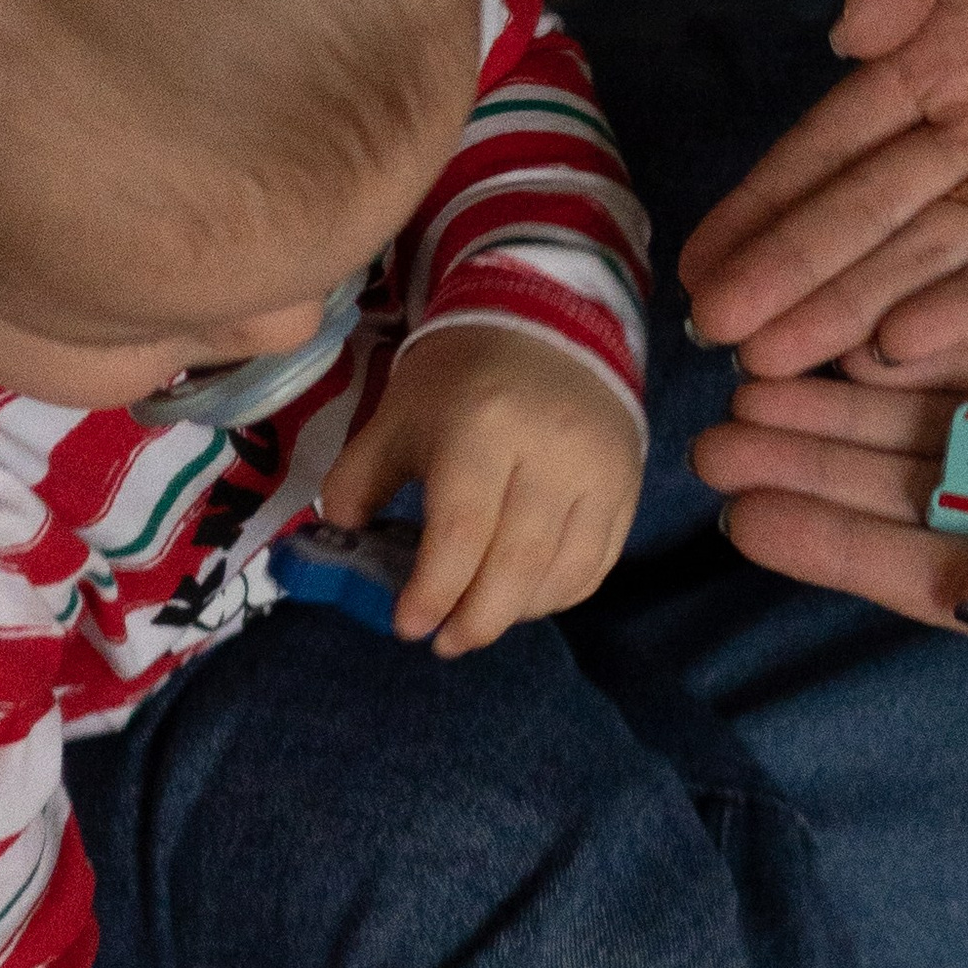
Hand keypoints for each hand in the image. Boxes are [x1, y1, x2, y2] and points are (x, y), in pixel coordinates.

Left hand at [319, 323, 642, 654]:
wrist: (547, 324)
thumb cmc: (460, 378)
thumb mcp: (397, 417)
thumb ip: (359, 480)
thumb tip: (340, 542)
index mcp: (484, 427)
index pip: (463, 532)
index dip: (434, 591)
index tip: (408, 626)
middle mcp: (551, 452)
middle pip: (517, 564)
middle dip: (475, 620)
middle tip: (444, 643)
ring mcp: (599, 472)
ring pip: (563, 574)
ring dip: (515, 614)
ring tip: (478, 621)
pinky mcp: (627, 486)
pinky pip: (596, 564)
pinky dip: (558, 596)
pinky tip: (522, 599)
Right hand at [677, 0, 967, 379]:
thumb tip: (841, 35)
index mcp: (946, 44)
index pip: (833, 141)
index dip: (765, 201)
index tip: (696, 262)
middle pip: (869, 212)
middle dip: (791, 274)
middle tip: (713, 339)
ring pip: (936, 253)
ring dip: (856, 307)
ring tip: (777, 364)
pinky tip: (902, 347)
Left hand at [693, 302, 967, 676]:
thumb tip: (966, 598)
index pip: (933, 574)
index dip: (834, 546)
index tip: (741, 517)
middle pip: (919, 493)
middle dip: (819, 466)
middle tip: (715, 432)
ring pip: (951, 419)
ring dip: (859, 401)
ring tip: (761, 376)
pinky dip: (946, 343)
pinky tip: (868, 326)